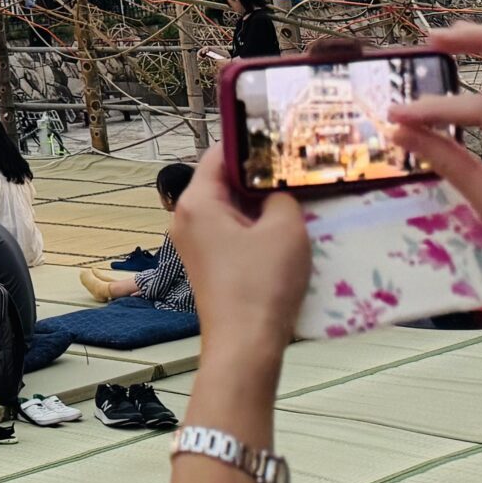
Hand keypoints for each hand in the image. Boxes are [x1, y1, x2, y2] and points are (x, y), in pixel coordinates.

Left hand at [173, 151, 307, 374]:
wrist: (245, 346)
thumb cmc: (262, 285)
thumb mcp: (285, 230)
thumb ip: (282, 197)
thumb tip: (279, 189)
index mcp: (196, 201)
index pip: (219, 154)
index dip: (249, 143)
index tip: (279, 136)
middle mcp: (186, 217)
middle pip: (223, 181)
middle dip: (258, 176)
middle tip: (294, 167)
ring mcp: (194, 242)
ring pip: (229, 209)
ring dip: (260, 205)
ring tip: (295, 197)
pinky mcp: (207, 264)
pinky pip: (230, 233)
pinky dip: (254, 228)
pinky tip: (284, 231)